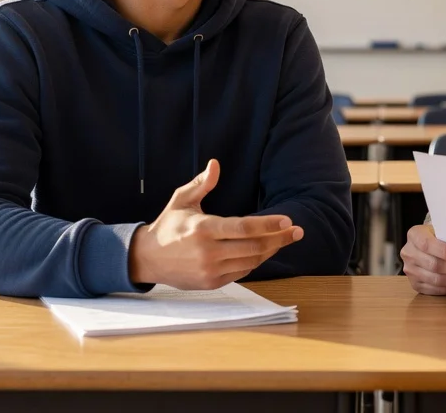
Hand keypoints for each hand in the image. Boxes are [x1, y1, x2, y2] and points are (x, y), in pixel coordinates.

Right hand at [129, 159, 302, 289]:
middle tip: (297, 231)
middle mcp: (208, 252)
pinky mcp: (211, 283)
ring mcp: (210, 270)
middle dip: (280, 239)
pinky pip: (242, 272)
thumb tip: (215, 164)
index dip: (269, 225)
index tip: (288, 220)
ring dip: (271, 250)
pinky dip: (256, 261)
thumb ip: (201, 183)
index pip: (244, 227)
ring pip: (251, 261)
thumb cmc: (168, 225)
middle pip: (254, 246)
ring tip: (284, 240)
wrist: (147, 258)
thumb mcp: (181, 200)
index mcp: (203, 228)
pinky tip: (264, 251)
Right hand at [401, 224, 445, 295]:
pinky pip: (436, 290)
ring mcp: (410, 270)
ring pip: (436, 280)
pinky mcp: (415, 284)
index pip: (427, 244)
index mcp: (414, 235)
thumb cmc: (438, 235)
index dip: (445, 251)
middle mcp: (408, 253)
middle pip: (434, 265)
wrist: (426, 245)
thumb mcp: (443, 229)